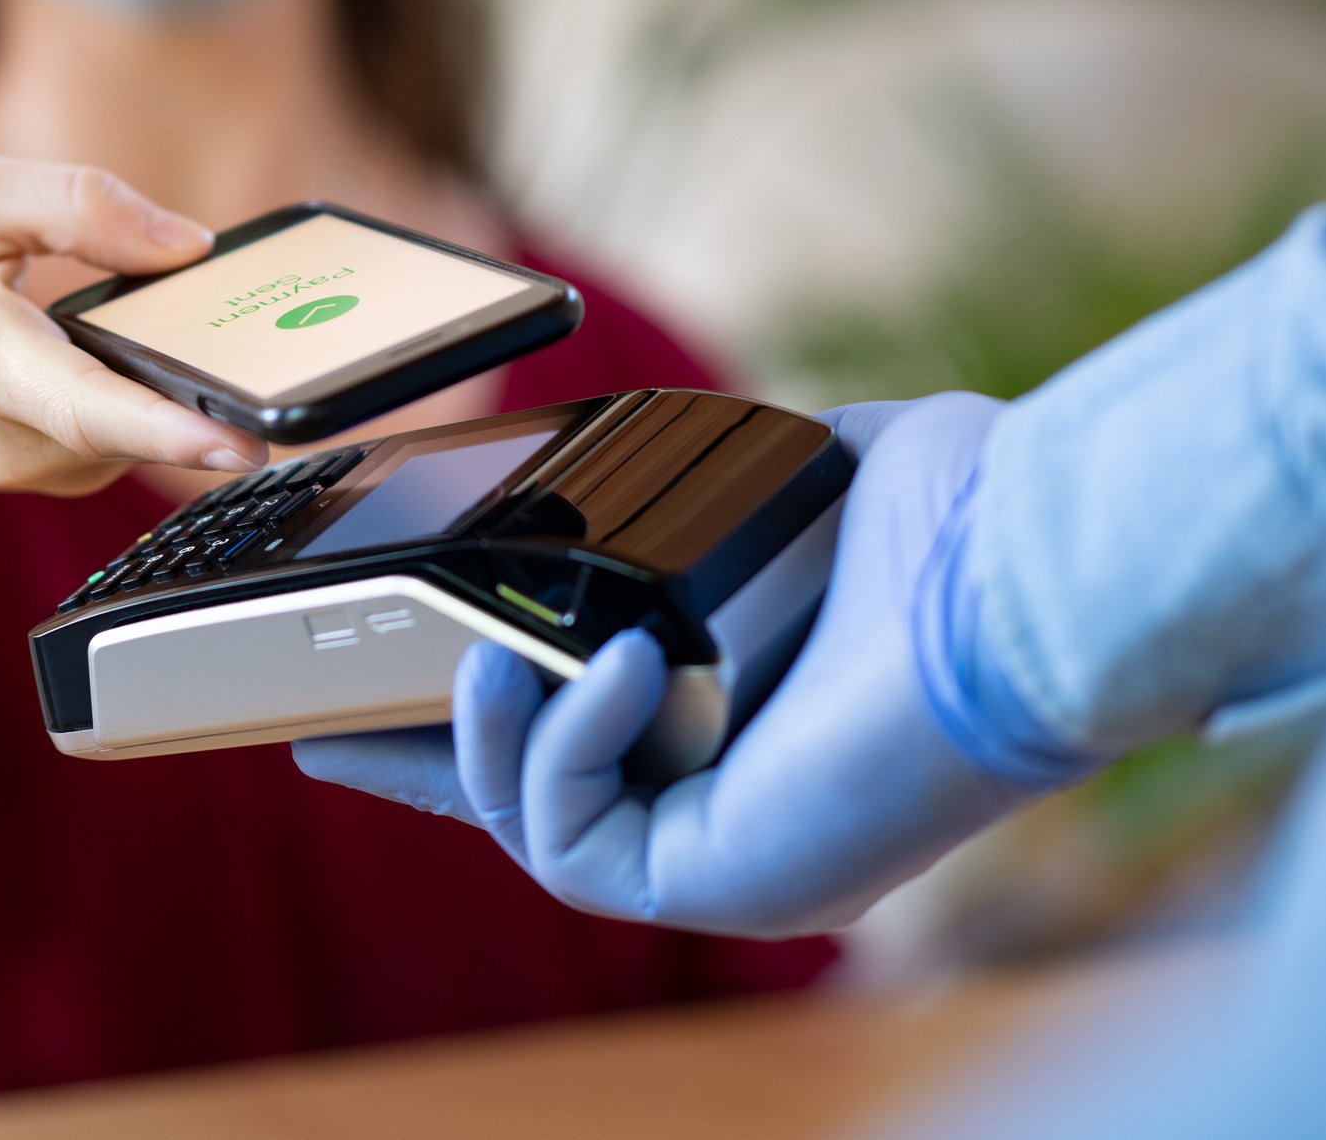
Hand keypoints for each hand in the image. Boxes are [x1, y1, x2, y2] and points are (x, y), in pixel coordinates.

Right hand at [0, 151, 266, 503]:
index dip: (159, 425)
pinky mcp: (71, 479)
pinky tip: (157, 353)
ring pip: (149, 422)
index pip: (77, 404)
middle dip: (217, 402)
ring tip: (223, 336)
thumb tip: (189, 244)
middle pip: (138, 425)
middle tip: (298, 375)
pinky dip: (164, 387)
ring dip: (191, 381)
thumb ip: (73, 203)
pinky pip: (142, 426)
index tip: (234, 440)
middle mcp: (10, 436)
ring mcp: (44, 472)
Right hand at [297, 395, 1069, 937]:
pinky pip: (576, 840)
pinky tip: (614, 665)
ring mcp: (724, 854)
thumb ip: (695, 484)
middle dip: (421, 770)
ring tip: (485, 659)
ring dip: (485, 742)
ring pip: (534, 829)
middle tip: (318, 732)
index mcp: (742, 718)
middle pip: (530, 802)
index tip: (390, 681)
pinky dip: (566, 745)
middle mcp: (729, 800)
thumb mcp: (776, 483)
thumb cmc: (938, 520)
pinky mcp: (718, 882)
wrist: (1018, 568)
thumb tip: (631, 455)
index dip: (479, 716)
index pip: (579, 734)